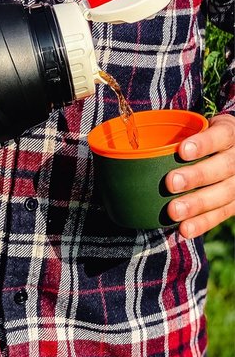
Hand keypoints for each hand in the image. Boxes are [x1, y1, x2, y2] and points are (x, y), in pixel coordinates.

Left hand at [166, 114, 234, 237]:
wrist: (232, 150)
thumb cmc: (203, 136)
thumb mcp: (197, 126)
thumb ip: (176, 132)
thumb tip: (130, 136)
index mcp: (230, 134)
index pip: (222, 136)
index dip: (204, 144)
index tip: (181, 150)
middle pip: (223, 168)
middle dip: (196, 177)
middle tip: (170, 183)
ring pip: (224, 194)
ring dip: (197, 205)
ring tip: (173, 211)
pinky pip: (221, 215)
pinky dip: (202, 224)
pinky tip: (184, 230)